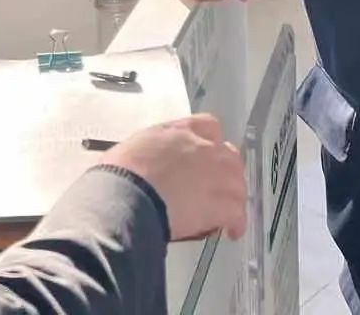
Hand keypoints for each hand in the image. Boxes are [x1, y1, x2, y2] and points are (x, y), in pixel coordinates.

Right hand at [103, 114, 246, 241]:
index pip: (207, 127)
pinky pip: (238, 213)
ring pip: (238, 184)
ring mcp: (217, 174)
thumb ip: (150, 152)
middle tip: (216, 189)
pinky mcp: (223, 203)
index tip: (207, 157)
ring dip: (233, 199)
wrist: (129, 196)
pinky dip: (236, 223)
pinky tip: (231, 232)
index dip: (211, 143)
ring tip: (225, 215)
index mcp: (179, 131)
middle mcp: (203, 147)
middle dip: (226, 172)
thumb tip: (144, 165)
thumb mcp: (133, 148)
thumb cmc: (121, 174)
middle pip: (230, 156)